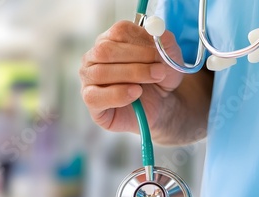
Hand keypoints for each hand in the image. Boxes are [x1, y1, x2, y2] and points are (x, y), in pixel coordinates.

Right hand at [79, 20, 184, 135]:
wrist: (159, 106)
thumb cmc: (158, 79)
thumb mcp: (169, 59)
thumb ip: (166, 42)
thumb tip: (158, 29)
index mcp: (110, 40)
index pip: (118, 32)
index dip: (140, 40)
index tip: (159, 52)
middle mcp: (93, 57)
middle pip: (105, 51)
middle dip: (136, 59)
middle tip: (159, 70)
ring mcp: (88, 79)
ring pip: (100, 73)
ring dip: (131, 76)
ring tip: (152, 81)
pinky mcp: (90, 100)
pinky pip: (95, 96)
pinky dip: (118, 94)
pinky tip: (135, 94)